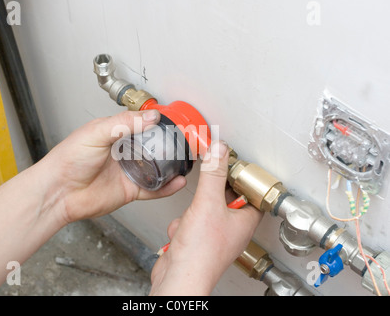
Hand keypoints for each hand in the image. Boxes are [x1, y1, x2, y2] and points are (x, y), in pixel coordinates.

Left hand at [41, 109, 186, 222]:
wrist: (58, 192)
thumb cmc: (68, 160)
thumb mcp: (96, 133)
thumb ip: (123, 123)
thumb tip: (150, 117)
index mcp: (114, 134)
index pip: (141, 123)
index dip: (157, 121)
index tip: (174, 120)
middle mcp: (123, 152)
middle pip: (152, 146)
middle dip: (169, 143)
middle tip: (185, 141)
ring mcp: (128, 172)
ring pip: (156, 168)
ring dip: (171, 165)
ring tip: (186, 160)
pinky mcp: (130, 191)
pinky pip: (153, 189)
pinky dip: (167, 187)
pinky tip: (177, 182)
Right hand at [149, 141, 262, 294]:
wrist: (178, 278)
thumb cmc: (200, 253)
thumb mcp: (207, 204)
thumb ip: (213, 175)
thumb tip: (220, 150)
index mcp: (245, 221)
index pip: (251, 192)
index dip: (242, 177)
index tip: (231, 163)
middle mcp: (232, 229)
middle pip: (225, 198)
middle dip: (209, 193)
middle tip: (206, 184)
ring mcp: (214, 236)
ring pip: (204, 209)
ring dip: (192, 210)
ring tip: (191, 219)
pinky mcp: (197, 241)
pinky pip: (190, 222)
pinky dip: (182, 223)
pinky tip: (181, 231)